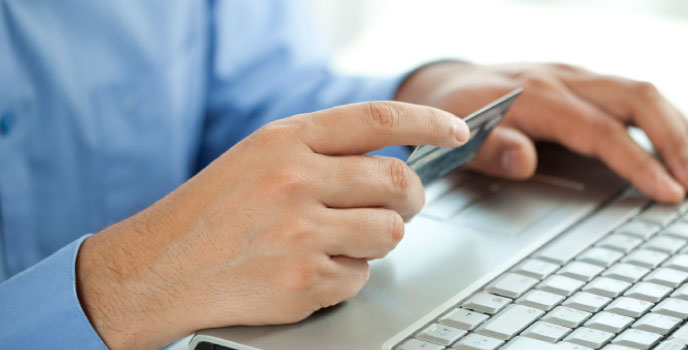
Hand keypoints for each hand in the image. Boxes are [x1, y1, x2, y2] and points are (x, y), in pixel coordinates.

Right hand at [75, 102, 467, 348]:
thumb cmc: (214, 212)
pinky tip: (309, 269)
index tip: (457, 132)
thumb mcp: (260, 157)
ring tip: (338, 240)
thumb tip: (396, 161)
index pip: (377, 121)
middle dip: (410, 198)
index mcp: (285, 141)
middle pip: (397, 183)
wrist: (157, 270)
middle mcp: (295, 181)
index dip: (427, 123)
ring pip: (389, 233)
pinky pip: (360, 277)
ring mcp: (300, 234)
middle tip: (399, 206)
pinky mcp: (304, 280)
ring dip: (376, 240)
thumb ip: (323, 152)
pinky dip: (345, 276)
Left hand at [396, 62, 687, 202]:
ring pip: (645, 93)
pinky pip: (638, 95)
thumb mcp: (454, 143)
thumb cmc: (452, 120)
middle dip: (676, 142)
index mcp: (534, 95)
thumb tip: (524, 158)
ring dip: (683, 131)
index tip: (670, 191)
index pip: (601, 130)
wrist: (443, 85)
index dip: (639, 162)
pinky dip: (670, 121)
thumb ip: (488, 151)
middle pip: (637, 99)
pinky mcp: (588, 82)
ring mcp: (579, 77)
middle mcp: (563, 79)